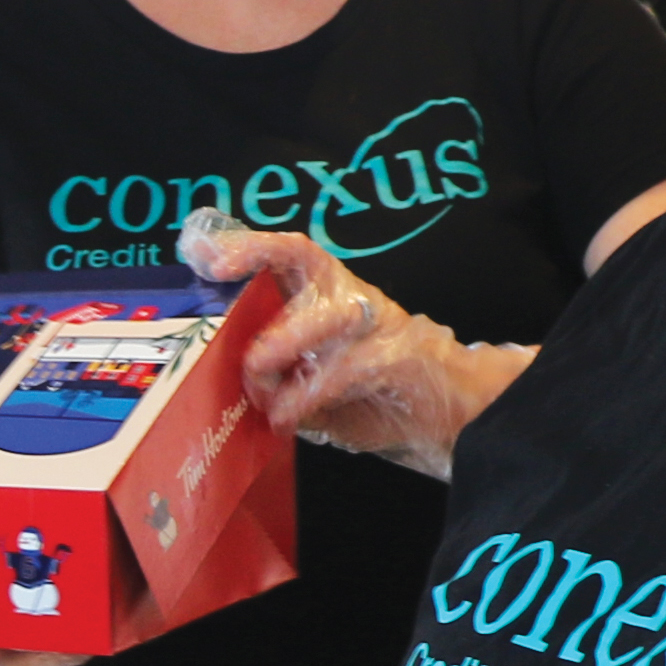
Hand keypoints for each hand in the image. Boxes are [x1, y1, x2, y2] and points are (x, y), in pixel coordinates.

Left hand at [182, 217, 517, 480]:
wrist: (457, 418)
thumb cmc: (379, 399)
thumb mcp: (316, 389)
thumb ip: (279, 379)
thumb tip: (229, 386)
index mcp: (331, 300)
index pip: (291, 255)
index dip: (250, 247)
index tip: (208, 258)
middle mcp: (353, 300)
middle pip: (306, 261)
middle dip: (259, 262)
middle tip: (219, 304)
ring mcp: (378, 324)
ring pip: (325, 313)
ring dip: (284, 343)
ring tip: (257, 378)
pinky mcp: (398, 357)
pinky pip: (344, 367)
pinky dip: (306, 395)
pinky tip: (284, 418)